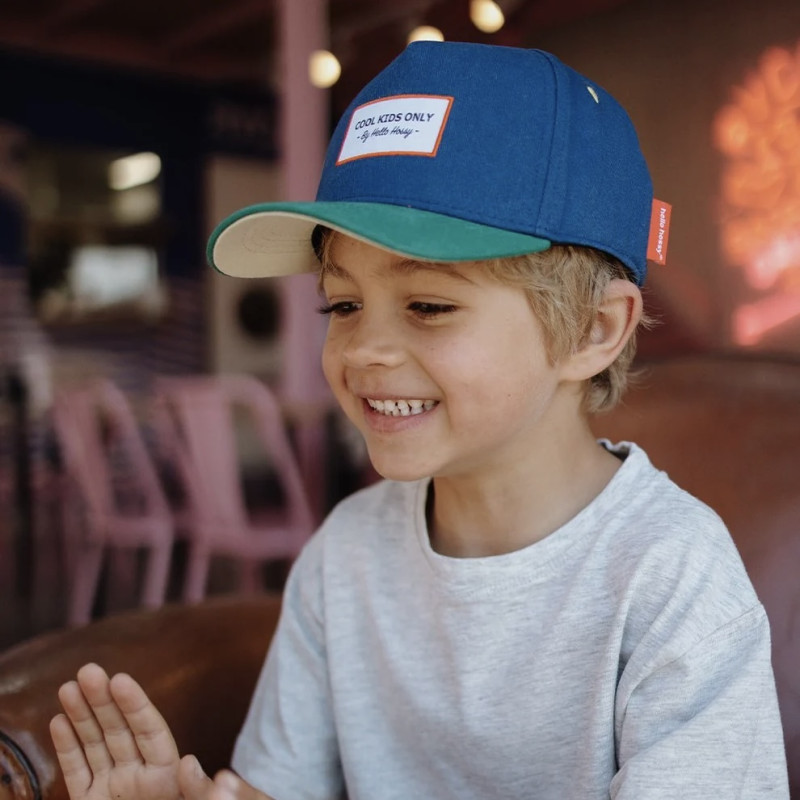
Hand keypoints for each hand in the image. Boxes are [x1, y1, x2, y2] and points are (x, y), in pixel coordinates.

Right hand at [50, 663, 205, 799]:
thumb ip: (194, 788)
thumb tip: (189, 760)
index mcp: (166, 777)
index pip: (150, 732)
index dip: (135, 705)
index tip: (120, 678)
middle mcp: (138, 778)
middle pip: (120, 731)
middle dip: (103, 700)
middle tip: (88, 669)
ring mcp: (112, 790)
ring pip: (95, 746)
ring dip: (81, 716)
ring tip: (68, 686)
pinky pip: (77, 773)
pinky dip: (66, 749)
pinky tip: (58, 720)